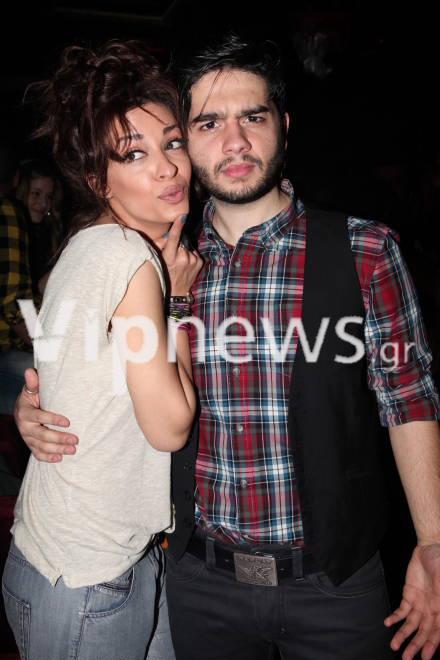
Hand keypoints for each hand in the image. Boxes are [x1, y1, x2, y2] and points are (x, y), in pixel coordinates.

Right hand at [14, 368, 77, 462]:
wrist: (22, 410)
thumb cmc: (32, 398)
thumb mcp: (31, 389)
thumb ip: (33, 383)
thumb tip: (30, 370)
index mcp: (25, 412)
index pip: (40, 417)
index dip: (53, 419)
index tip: (68, 422)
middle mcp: (25, 427)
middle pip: (42, 435)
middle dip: (59, 438)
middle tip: (76, 440)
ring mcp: (27, 438)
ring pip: (42, 446)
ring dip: (58, 449)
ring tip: (73, 450)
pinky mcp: (31, 445)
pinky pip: (37, 454)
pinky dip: (48, 458)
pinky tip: (60, 458)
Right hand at [155, 215, 202, 294]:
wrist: (176, 293)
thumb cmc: (163, 274)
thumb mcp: (157, 260)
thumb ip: (159, 245)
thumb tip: (168, 234)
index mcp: (170, 258)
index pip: (174, 239)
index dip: (178, 226)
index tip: (182, 216)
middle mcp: (183, 258)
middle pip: (181, 241)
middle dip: (178, 244)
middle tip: (173, 255)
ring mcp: (193, 261)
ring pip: (188, 247)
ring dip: (184, 250)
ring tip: (179, 262)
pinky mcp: (200, 263)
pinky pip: (194, 252)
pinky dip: (190, 255)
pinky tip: (186, 264)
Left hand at [385, 544, 439, 658]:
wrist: (431, 549)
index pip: (438, 631)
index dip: (432, 644)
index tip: (425, 657)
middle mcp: (432, 610)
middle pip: (423, 632)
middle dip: (415, 646)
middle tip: (406, 659)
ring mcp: (420, 603)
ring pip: (411, 624)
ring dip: (403, 635)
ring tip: (395, 646)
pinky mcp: (409, 595)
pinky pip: (402, 609)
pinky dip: (395, 617)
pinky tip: (388, 624)